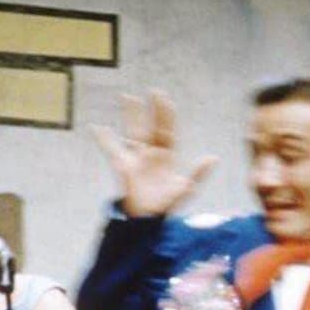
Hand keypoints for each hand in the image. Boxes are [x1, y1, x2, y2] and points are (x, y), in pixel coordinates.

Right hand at [92, 90, 216, 218]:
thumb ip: (198, 173)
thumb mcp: (185, 188)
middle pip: (149, 126)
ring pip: (132, 131)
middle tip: (152, 90)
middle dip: (150, 109)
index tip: (163, 97)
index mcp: (165, 155)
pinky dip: (104, 139)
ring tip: (126, 96)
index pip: (166, 129)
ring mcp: (135, 158)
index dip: (165, 114)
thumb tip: (213, 158)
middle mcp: (150, 153)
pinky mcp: (122, 166)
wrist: (146, 218)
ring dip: (130, 115)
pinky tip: (96, 128)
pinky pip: (111, 150)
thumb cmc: (165, 204)